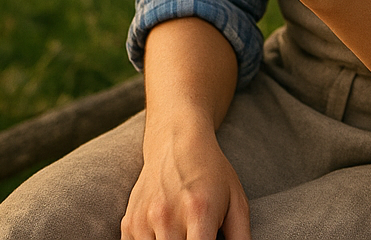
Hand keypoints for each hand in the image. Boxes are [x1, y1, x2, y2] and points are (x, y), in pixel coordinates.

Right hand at [121, 118, 248, 239]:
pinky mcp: (129, 224)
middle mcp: (167, 217)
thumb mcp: (236, 201)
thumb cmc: (211, 171)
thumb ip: (241, 238)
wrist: (175, 140)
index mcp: (199, 212)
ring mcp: (144, 221)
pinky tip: (164, 235)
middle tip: (194, 236)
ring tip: (182, 234)